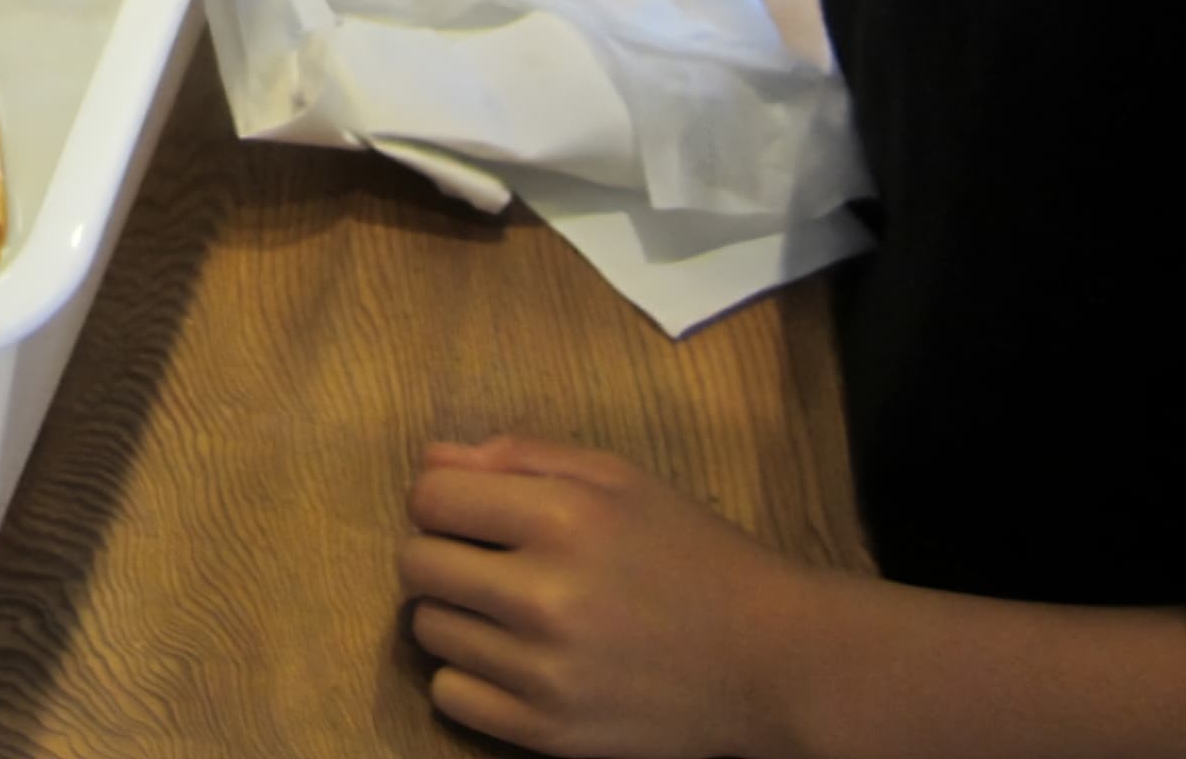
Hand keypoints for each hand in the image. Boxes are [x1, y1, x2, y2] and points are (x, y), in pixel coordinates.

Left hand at [399, 436, 817, 757]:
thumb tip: (433, 458)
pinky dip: (469, 675)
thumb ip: (522, 455)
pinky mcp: (547, 733)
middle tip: (484, 560)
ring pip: (428, 631)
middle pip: (416, 565)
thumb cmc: (691, 553)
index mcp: (562, 517)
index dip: (438, 497)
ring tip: (510, 610)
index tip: (466, 510)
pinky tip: (513, 658)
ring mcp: (544, 674)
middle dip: (438, 553)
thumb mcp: (617, 477)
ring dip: (456, 613)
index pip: (429, 498)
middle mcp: (545, 596)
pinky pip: (450, 695)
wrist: (769, 661)